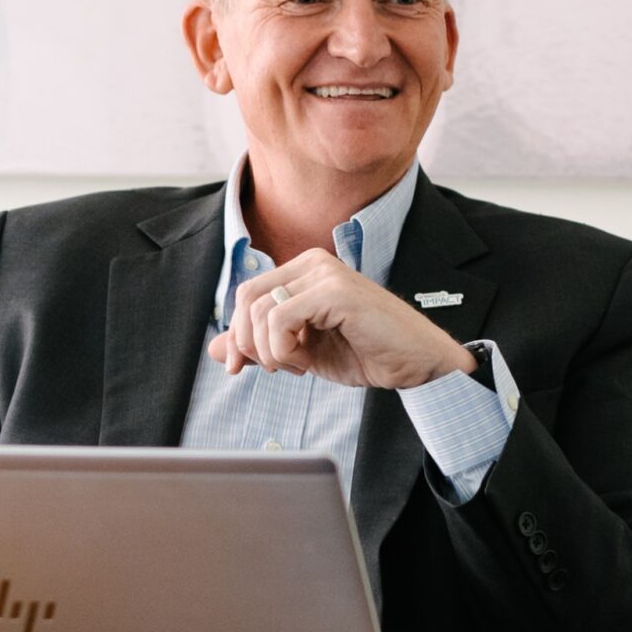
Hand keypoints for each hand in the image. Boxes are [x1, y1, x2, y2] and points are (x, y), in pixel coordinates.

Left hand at [207, 250, 477, 391]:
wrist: (415, 363)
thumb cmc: (366, 353)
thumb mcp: (301, 353)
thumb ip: (260, 346)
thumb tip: (216, 349)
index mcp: (305, 271)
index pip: (247, 293)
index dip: (236, 332)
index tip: (239, 366)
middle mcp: (313, 263)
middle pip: (246, 297)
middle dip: (246, 341)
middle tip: (270, 368)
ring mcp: (325, 274)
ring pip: (260, 308)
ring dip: (269, 349)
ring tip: (296, 364)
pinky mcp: (335, 292)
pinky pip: (280, 317)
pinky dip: (281, 348)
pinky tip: (303, 362)